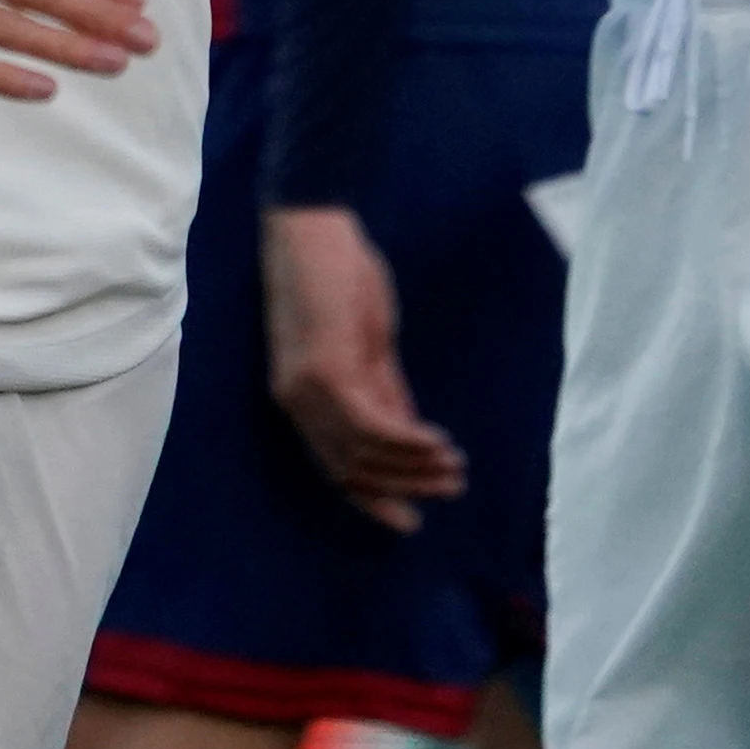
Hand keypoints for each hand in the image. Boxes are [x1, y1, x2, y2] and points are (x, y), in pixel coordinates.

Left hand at [264, 205, 466, 527]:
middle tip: (450, 490)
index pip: (334, 465)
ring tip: (454, 469)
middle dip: (403, 485)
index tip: (406, 519)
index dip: (371, 496)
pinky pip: (371, 425)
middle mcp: (295, 402)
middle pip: (350, 467)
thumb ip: (382, 389)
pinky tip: (438, 443)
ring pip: (363, 452)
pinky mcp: (325, 372)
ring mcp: (306, 389)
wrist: (314, 229)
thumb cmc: (338, 276)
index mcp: (299, 397)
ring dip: (413, 465)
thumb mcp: (365, 343)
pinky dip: (407, 441)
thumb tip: (405, 434)